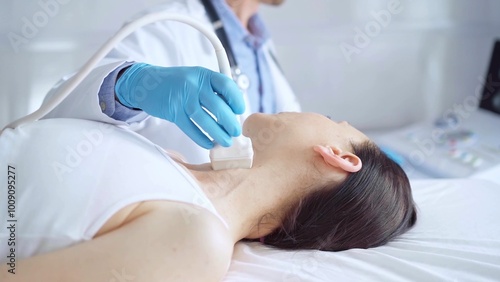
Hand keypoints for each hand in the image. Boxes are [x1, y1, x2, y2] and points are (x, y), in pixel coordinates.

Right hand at [115, 63, 244, 148]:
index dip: (236, 99)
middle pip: (217, 105)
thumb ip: (213, 91)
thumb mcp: (197, 79)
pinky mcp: (172, 111)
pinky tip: (209, 143)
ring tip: (225, 141)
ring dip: (217, 133)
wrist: (147, 83)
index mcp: (204, 74)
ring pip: (204, 119)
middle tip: (235, 132)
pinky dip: (201, 138)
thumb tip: (233, 112)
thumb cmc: (178, 83)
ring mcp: (182, 97)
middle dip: (229, 122)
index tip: (240, 111)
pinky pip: (190, 128)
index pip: (226, 85)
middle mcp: (193, 84)